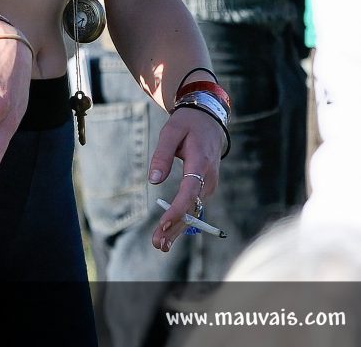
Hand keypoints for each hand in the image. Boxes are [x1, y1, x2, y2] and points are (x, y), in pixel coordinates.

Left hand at [148, 107, 223, 251]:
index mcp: (200, 162)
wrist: (209, 120)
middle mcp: (209, 177)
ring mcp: (209, 184)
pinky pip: (194, 206)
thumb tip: (153, 181)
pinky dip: (182, 220)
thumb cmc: (187, 124)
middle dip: (175, 228)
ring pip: (194, 211)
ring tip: (159, 244)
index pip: (189, 190)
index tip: (164, 224)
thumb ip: (162, 155)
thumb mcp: (171, 131)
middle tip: (157, 244)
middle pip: (192, 207)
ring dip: (178, 228)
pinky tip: (170, 232)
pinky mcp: (206, 187)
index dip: (178, 209)